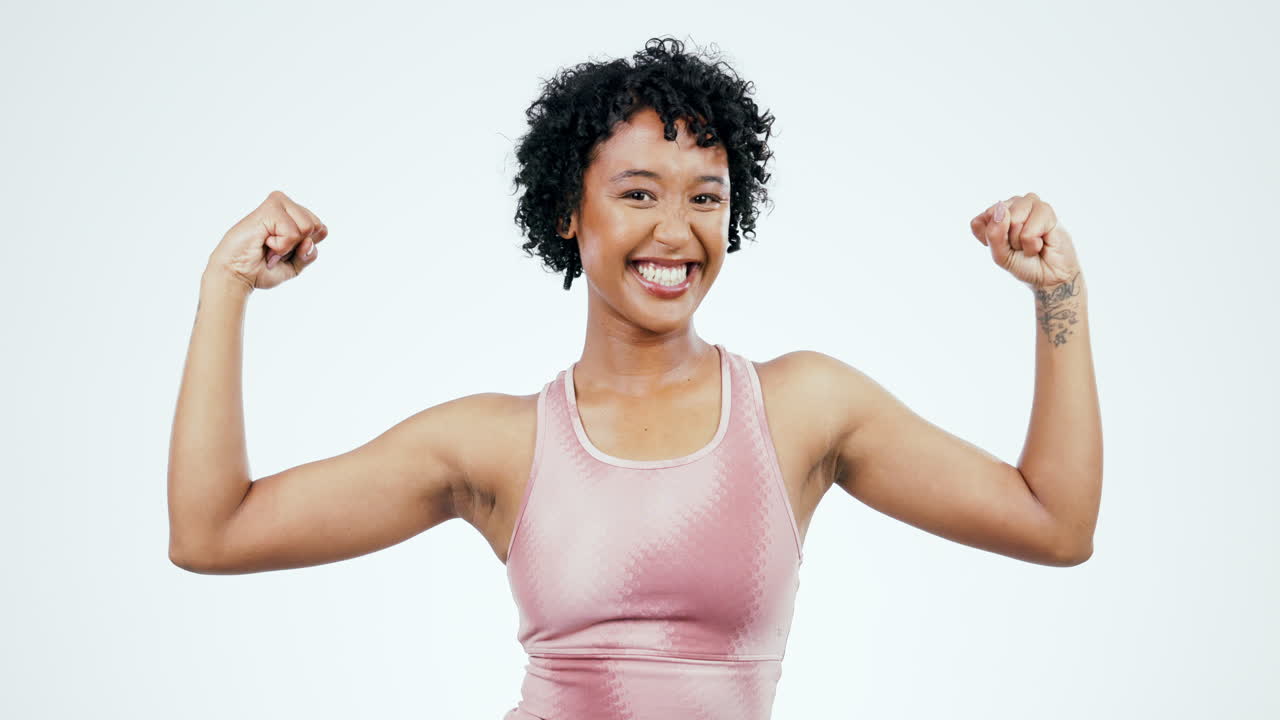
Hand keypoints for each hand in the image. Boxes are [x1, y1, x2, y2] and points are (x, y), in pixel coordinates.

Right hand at [206, 190, 327, 290]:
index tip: (285, 252)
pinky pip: (292, 232)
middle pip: (317, 226)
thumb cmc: (261, 268)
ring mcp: (278, 205)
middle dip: (298, 246)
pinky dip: (281, 245)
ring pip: (308, 227)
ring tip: (269, 246)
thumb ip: (308, 253)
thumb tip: (308, 239)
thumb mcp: (295, 266)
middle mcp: (286, 207)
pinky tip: (264, 242)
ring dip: (288, 246)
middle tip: (275, 250)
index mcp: (294, 217)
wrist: (236, 274)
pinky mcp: (269, 208)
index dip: (307, 247)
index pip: (322, 229)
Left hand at [970, 192, 1079, 289]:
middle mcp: (1011, 205)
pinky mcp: (1046, 210)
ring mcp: (1028, 204)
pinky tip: (1041, 242)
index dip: (989, 241)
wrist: (1049, 276)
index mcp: (995, 214)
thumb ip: (993, 233)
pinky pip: (1029, 231)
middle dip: (1008, 240)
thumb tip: (1001, 209)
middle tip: (1020, 246)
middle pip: (995, 218)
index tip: (1004, 248)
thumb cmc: (1023, 263)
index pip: (978, 222)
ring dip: (1021, 241)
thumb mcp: (999, 255)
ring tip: (1031, 243)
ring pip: (1013, 220)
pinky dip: (1033, 244)